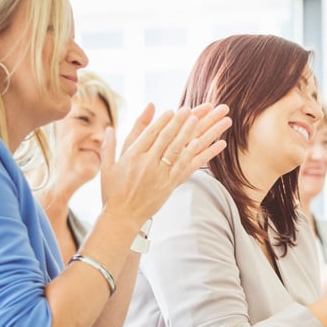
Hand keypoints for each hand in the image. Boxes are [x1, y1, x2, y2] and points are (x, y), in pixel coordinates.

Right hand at [99, 103, 230, 222]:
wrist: (122, 217)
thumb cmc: (113, 191)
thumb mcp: (108, 166)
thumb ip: (110, 145)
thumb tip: (110, 127)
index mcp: (133, 157)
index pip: (151, 134)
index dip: (164, 122)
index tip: (175, 109)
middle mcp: (148, 164)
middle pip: (169, 139)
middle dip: (183, 122)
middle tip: (195, 108)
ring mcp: (161, 175)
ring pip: (182, 150)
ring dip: (197, 133)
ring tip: (208, 120)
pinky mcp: (171, 184)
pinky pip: (190, 167)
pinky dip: (204, 154)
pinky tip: (217, 144)